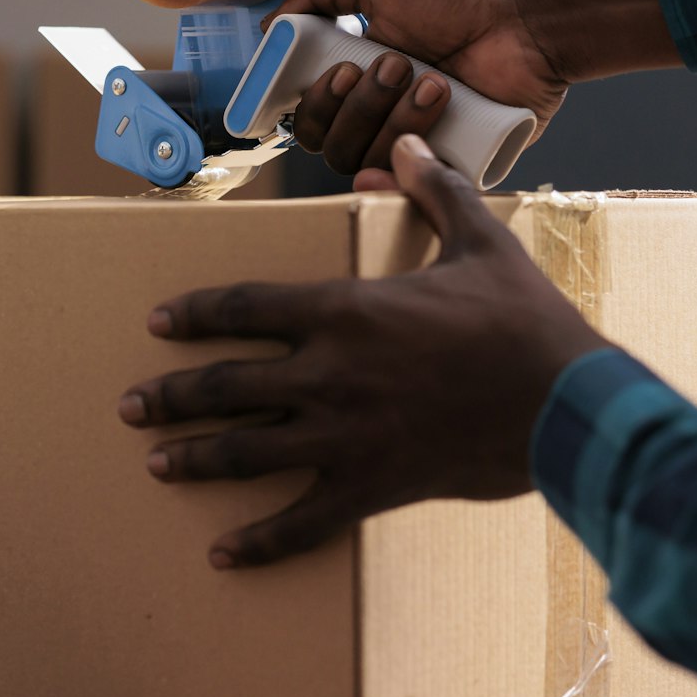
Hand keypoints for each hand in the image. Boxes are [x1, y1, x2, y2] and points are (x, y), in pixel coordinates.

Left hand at [119, 134, 609, 568]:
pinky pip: (301, 521)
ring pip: (245, 451)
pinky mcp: (370, 486)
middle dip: (171, 395)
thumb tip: (408, 141)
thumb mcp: (482, 242)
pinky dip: (259, 542)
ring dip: (194, 457)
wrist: (566, 404)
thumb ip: (435, 192)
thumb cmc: (525, 322)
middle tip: (129, 404)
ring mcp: (343, 436)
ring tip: (156, 462)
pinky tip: (221, 554)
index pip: (245, 306)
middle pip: (225, 385)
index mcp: (345, 310)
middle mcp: (328, 373)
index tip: (159, 322)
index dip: (196, 314)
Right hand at [268, 0, 568, 174]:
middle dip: (357, 105)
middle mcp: (378, 116)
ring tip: (434, 79)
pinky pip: (410, 185)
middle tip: (395, 63)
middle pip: (329, 144)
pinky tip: (435, 117)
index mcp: (355, 78)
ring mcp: (413, 144)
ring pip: (366, 160)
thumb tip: (271, 27)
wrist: (524, 16)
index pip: (308, 117)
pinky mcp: (449, 166)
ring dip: (392, 115)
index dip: (313, 103)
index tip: (338, 71)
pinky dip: (410, 157)